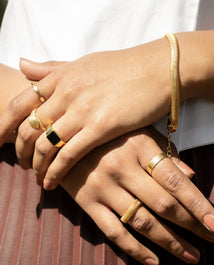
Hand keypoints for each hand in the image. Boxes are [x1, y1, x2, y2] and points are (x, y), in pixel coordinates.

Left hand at [1, 32, 213, 189]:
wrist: (156, 70)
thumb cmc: (123, 67)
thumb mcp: (83, 63)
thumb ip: (52, 68)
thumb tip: (22, 64)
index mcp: (60, 77)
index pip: (20, 103)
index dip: (4, 124)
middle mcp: (66, 93)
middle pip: (28, 128)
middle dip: (19, 150)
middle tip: (20, 163)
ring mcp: (82, 111)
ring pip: (45, 145)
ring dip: (36, 165)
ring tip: (36, 176)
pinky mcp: (101, 127)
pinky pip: (68, 155)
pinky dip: (55, 172)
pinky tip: (51, 183)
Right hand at [61, 127, 213, 264]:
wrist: (63, 141)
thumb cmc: (109, 138)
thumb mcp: (137, 135)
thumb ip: (165, 155)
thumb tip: (191, 177)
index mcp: (138, 146)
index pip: (174, 180)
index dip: (198, 204)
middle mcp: (121, 167)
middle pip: (163, 204)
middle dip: (191, 226)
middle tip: (210, 239)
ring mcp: (102, 186)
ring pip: (142, 222)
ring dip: (170, 243)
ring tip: (191, 256)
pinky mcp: (87, 201)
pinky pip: (113, 231)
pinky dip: (135, 250)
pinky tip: (154, 261)